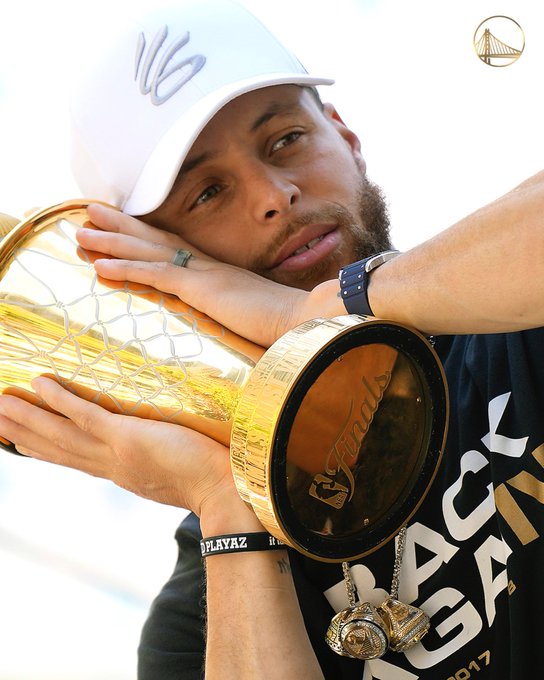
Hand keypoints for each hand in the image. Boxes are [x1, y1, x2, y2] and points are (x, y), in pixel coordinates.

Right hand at [0, 376, 238, 516]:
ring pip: (61, 433)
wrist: (227, 493)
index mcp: (120, 473)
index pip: (76, 459)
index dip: (46, 450)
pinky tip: (39, 384)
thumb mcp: (176, 471)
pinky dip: (60, 400)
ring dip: (28, 419)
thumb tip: (161, 447)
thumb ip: (161, 460)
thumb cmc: (211, 479)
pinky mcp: (127, 438)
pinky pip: (85, 415)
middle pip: (57, 448)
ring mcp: (116, 452)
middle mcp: (110, 465)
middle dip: (24, 434)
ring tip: (0, 404)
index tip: (25, 442)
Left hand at [78, 204, 342, 347]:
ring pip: (148, 251)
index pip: (174, 248)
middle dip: (119, 225)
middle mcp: (207, 266)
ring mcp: (204, 274)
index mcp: (218, 271)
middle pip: (155, 239)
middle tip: (88, 212)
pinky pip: (156, 275)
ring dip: (111, 241)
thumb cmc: (287, 323)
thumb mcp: (254, 313)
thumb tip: (233, 318)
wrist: (308, 321)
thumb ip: (237, 310)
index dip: (144, 235)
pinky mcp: (203, 288)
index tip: (120, 225)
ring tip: (80, 232)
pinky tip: (100, 266)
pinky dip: (126, 268)